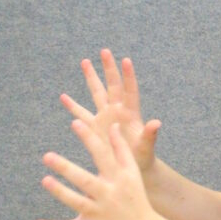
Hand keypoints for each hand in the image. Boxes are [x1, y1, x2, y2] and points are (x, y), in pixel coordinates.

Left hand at [34, 120, 157, 219]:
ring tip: (45, 180)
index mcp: (118, 178)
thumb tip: (113, 125)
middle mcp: (108, 194)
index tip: (76, 123)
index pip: (102, 155)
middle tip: (47, 156)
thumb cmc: (136, 198)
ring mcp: (99, 213)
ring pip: (76, 202)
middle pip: (84, 180)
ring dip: (60, 192)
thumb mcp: (133, 173)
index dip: (89, 138)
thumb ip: (121, 149)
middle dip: (66, 168)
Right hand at [60, 49, 160, 173]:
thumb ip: (150, 135)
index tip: (125, 60)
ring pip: (96, 93)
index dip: (128, 76)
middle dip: (108, 69)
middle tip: (104, 51)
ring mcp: (105, 117)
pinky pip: (81, 113)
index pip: (129, 91)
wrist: (132, 167)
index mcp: (130, 114)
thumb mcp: (146, 147)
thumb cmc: (143, 158)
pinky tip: (63, 96)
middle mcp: (117, 111)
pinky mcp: (94, 127)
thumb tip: (156, 122)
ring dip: (91, 78)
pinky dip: (72, 105)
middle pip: (112, 85)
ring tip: (85, 61)